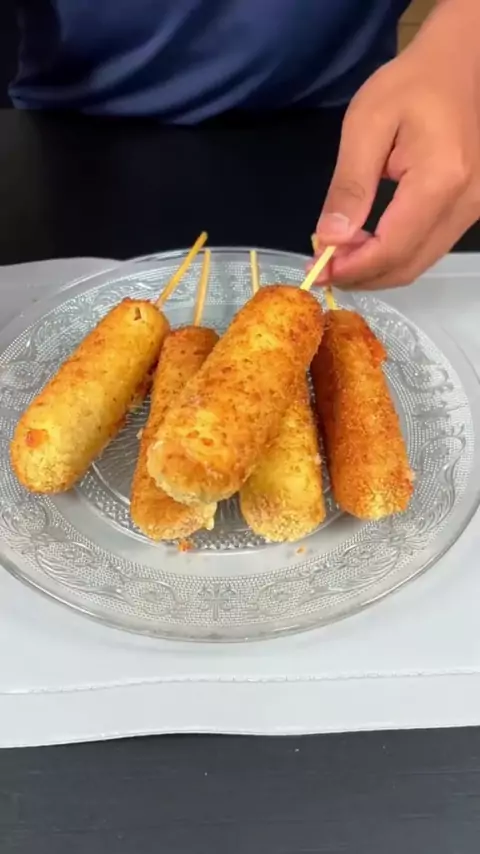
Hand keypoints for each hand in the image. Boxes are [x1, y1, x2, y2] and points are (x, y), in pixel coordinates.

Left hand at [314, 0, 479, 290]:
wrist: (459, 64)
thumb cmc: (412, 83)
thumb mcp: (366, 124)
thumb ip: (349, 186)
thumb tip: (329, 239)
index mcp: (440, 181)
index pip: (392, 249)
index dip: (353, 268)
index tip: (319, 270)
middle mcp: (465, 204)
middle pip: (407, 266)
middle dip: (362, 275)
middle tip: (325, 268)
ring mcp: (473, 210)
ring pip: (419, 263)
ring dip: (377, 269)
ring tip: (340, 255)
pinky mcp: (470, 210)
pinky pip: (429, 248)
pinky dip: (395, 255)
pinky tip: (367, 243)